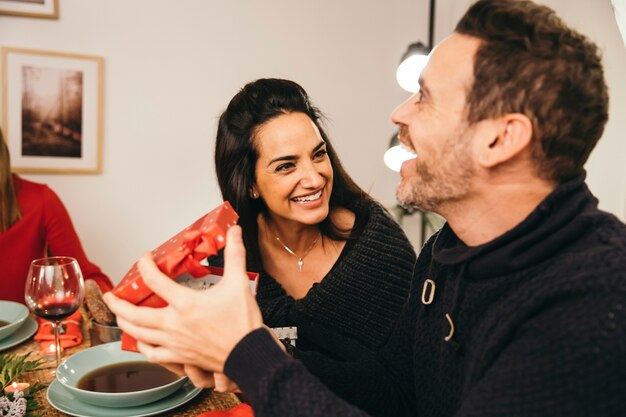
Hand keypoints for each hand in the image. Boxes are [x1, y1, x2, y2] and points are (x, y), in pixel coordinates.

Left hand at [103, 225, 262, 372]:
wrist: (249, 354)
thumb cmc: (242, 323)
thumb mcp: (238, 283)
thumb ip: (235, 255)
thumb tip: (234, 232)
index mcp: (185, 303)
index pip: (154, 280)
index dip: (144, 265)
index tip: (144, 259)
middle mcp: (174, 324)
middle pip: (134, 313)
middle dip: (117, 303)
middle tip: (110, 295)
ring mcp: (174, 342)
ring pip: (139, 334)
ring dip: (125, 324)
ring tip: (119, 316)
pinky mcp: (180, 357)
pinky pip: (153, 354)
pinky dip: (143, 347)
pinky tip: (142, 343)